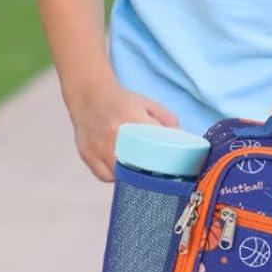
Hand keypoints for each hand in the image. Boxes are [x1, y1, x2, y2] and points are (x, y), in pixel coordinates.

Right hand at [67, 77, 181, 182]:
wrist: (89, 95)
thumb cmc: (122, 102)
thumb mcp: (149, 104)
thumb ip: (168, 120)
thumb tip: (184, 140)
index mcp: (132, 118)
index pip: (152, 146)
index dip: (161, 161)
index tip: (169, 169)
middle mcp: (113, 133)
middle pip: (134, 165)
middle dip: (146, 173)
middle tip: (155, 174)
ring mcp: (98, 146)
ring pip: (119, 174)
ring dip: (130, 177)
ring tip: (138, 173)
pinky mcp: (87, 155)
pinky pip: (105, 176)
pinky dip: (114, 176)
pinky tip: (120, 170)